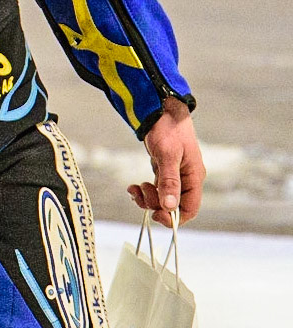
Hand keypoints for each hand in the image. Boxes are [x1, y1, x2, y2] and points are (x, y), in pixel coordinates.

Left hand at [130, 97, 203, 227]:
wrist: (160, 109)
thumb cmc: (168, 128)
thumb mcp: (168, 154)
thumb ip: (169, 181)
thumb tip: (170, 207)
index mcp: (194, 177)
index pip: (190, 209)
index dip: (174, 217)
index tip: (155, 215)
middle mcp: (187, 179)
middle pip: (174, 206)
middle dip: (155, 204)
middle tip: (140, 191)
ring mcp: (175, 175)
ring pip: (163, 198)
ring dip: (147, 198)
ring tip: (134, 188)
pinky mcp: (164, 170)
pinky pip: (156, 188)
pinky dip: (145, 191)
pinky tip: (133, 187)